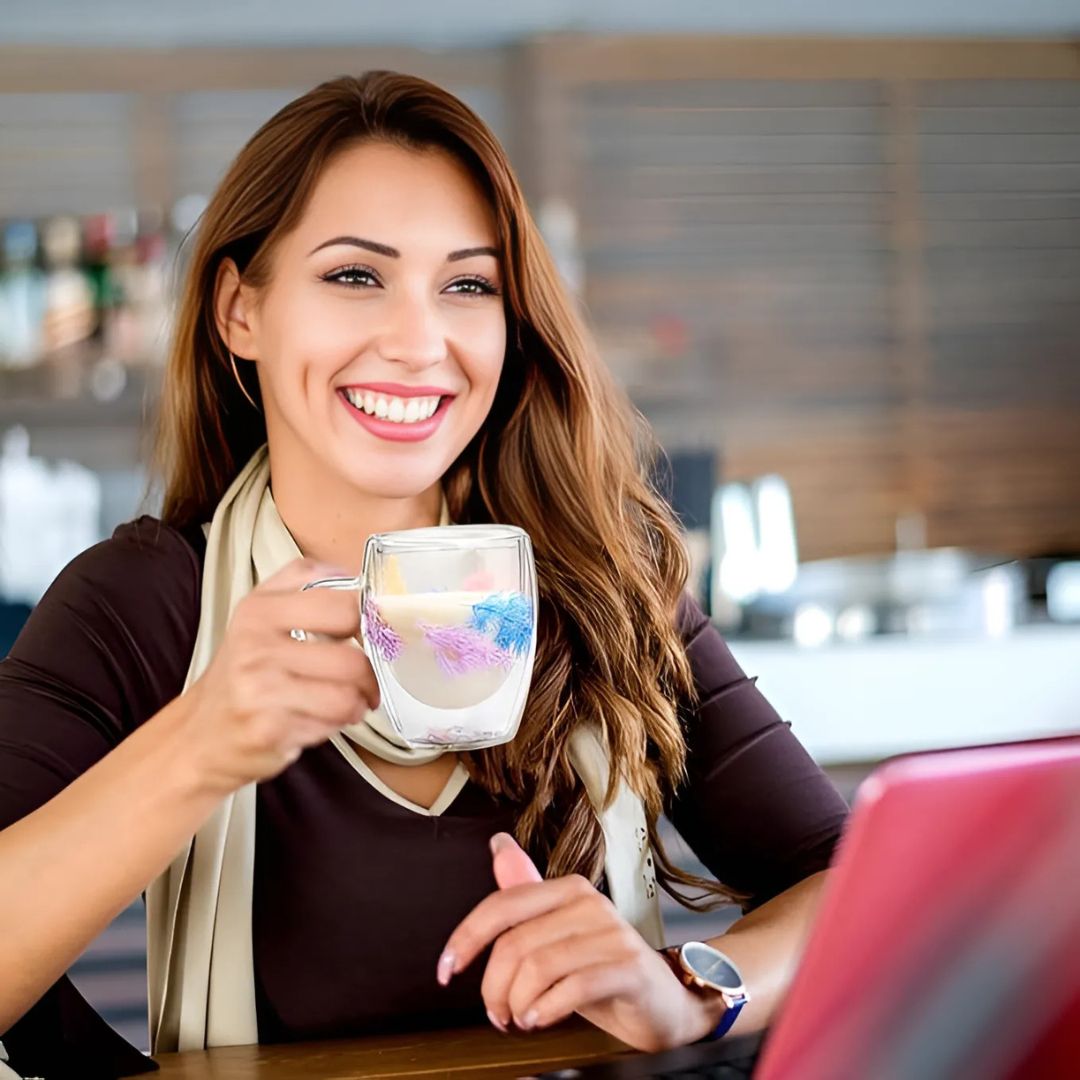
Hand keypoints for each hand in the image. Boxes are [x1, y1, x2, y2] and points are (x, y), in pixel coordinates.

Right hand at [181, 559, 379, 793]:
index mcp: (259, 610)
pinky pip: (330, 725)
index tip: (368, 635)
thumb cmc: (241, 672)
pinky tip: (322, 719)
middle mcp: (256, 646)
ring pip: (346, 696)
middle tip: (364, 681)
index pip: (343, 606)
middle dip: (368, 675)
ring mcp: (261, 689)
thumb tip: (352, 573)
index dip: (368, 624)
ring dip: (357, 703)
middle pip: (350, 659)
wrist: (199, 735)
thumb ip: (303, 581)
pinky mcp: (268, 729)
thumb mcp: (258, 613)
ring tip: (348, 702)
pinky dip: (337, 724)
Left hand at [438, 833, 715, 1051]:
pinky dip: (545, 1009)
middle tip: (496, 1013)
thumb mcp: (557, 937)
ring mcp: (612, 933)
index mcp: (567, 890)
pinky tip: (538, 1020)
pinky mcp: (629, 967)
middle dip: (494, 987)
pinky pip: (572, 986)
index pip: (502, 905)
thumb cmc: (604, 972)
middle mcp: (589, 903)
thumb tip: (498, 846)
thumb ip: (525, 898)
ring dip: (519, 1003)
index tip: (445, 971)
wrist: (666, 1004)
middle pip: (516, 942)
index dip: (466, 938)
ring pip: (539, 966)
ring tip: (520, 1019)